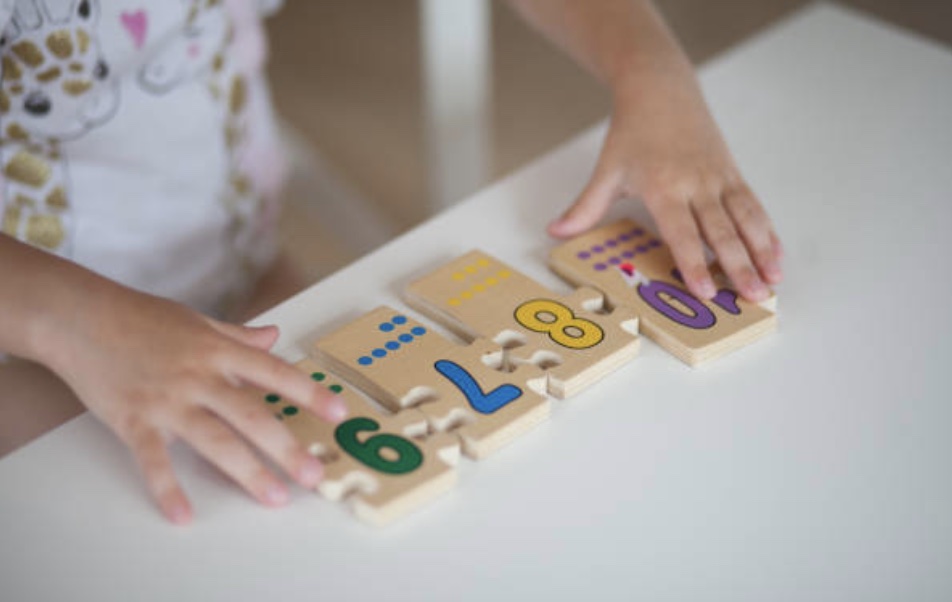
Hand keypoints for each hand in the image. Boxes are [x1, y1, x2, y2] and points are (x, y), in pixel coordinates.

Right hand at [43, 287, 346, 524]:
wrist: (79, 317)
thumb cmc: (140, 317)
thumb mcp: (196, 321)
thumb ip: (237, 335)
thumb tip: (274, 336)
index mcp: (217, 351)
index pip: (274, 372)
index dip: (309, 393)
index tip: (338, 413)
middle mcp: (198, 376)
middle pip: (252, 415)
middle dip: (286, 447)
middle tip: (313, 475)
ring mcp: (167, 400)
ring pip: (214, 441)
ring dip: (247, 472)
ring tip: (274, 496)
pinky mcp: (134, 420)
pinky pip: (154, 460)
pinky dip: (167, 489)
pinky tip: (183, 514)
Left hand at [547, 72, 782, 301]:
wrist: (660, 89)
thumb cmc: (633, 132)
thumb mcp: (606, 170)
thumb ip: (586, 207)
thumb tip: (556, 231)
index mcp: (664, 187)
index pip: (682, 233)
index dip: (695, 264)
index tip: (706, 292)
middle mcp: (696, 184)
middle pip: (721, 232)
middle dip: (739, 266)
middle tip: (754, 296)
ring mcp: (718, 178)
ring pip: (745, 220)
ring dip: (761, 251)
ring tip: (773, 280)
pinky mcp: (732, 172)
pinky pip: (753, 205)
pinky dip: (766, 230)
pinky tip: (775, 253)